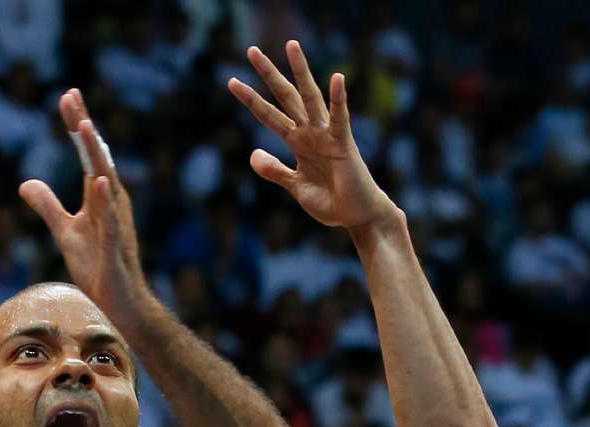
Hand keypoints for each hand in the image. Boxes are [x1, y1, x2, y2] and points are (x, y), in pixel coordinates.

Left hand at [18, 89, 147, 316]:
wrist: (120, 306)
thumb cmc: (98, 269)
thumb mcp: (65, 233)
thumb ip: (48, 207)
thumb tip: (25, 183)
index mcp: (100, 198)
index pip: (87, 156)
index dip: (77, 127)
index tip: (68, 97)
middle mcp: (112, 203)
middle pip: (97, 158)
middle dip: (84, 128)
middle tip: (71, 96)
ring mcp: (116, 223)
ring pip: (105, 182)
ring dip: (96, 155)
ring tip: (84, 127)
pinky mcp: (114, 248)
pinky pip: (110, 220)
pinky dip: (105, 200)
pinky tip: (100, 181)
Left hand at [228, 41, 401, 236]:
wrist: (357, 217)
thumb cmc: (331, 202)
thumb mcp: (295, 186)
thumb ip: (275, 170)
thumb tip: (253, 155)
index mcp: (298, 142)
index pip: (269, 115)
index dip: (251, 99)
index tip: (232, 81)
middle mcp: (311, 133)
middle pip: (286, 96)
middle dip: (269, 74)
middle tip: (251, 50)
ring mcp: (327, 135)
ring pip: (310, 97)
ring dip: (300, 71)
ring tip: (291, 45)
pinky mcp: (344, 144)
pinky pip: (341, 118)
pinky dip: (339, 99)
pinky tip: (336, 78)